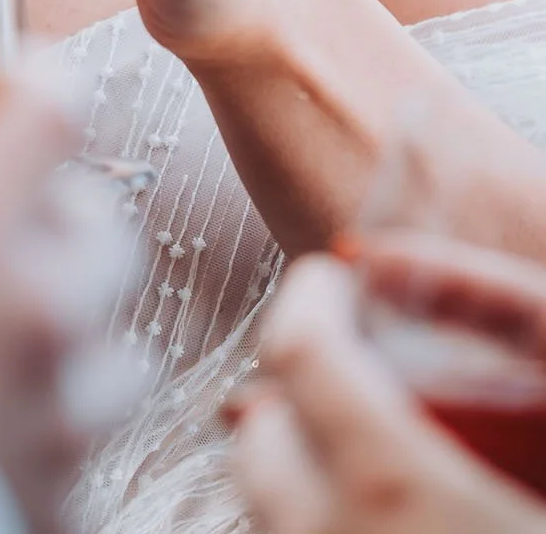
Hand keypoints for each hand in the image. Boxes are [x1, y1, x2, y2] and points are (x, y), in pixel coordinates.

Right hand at [0, 81, 134, 533]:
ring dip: (83, 336)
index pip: (52, 110)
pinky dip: (57, 445)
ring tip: (24, 336)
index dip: (38, 84)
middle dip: (69, 218)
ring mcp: (53, 418)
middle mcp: (28, 312)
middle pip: (105, 229)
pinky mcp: (53, 506)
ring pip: (115, 351)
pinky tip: (1, 440)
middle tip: (13, 220)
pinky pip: (86, 462)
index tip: (11, 84)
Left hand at [234, 253, 545, 533]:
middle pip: (265, 442)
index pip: (296, 354)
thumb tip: (374, 253)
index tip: (332, 280)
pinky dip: (324, 522)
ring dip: (307, 464)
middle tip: (359, 360)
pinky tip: (398, 514)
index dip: (309, 300)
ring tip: (383, 440)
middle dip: (301, 387)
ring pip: (275, 514)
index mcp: (393, 485)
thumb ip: (495, 301)